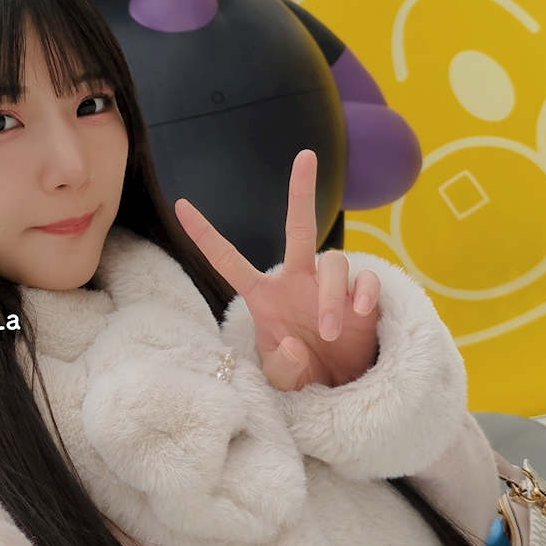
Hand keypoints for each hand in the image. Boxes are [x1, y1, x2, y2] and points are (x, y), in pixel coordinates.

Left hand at [174, 150, 380, 390]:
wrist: (342, 389)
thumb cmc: (303, 374)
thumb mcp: (284, 380)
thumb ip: (282, 367)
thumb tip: (293, 344)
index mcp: (265, 296)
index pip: (229, 260)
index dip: (205, 235)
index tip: (180, 205)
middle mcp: (298, 280)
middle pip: (301, 227)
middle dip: (302, 190)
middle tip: (305, 155)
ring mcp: (331, 286)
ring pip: (333, 263)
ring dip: (330, 298)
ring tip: (328, 333)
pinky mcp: (363, 297)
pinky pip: (365, 280)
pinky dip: (362, 294)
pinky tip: (359, 315)